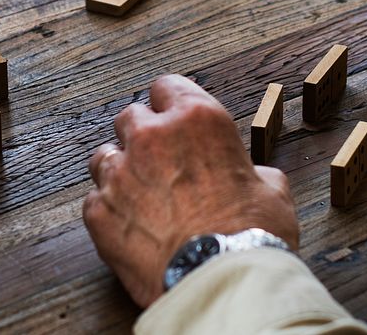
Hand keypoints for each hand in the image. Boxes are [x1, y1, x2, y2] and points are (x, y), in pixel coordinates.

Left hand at [83, 74, 297, 307]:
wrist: (220, 281)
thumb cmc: (252, 235)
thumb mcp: (272, 190)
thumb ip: (252, 171)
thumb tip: (253, 177)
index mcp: (197, 119)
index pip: (168, 86)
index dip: (171, 104)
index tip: (172, 117)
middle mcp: (152, 136)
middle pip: (130, 117)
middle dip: (142, 136)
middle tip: (159, 163)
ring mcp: (120, 173)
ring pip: (104, 155)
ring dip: (120, 171)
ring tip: (140, 196)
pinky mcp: (99, 211)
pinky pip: (94, 200)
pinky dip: (109, 212)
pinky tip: (130, 228)